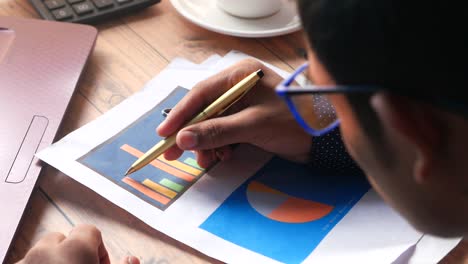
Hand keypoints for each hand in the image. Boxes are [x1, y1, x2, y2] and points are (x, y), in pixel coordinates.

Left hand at [17, 225, 139, 263]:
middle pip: (62, 239)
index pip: (89, 231)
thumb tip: (133, 259)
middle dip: (72, 253)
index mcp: (74, 248)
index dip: (98, 248)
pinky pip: (27, 263)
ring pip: (41, 253)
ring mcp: (26, 262)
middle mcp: (46, 251)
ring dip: (53, 261)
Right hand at [157, 59, 310, 167]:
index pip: (201, 94)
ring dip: (207, 144)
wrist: (325, 137)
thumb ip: (216, 131)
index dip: (180, 115)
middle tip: (172, 154)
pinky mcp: (249, 120)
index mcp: (239, 76)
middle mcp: (238, 87)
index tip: (164, 134)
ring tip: (208, 161)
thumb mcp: (253, 125)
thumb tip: (182, 139)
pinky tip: (223, 156)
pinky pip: (225, 132)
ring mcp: (244, 104)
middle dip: (191, 134)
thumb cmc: (293, 121)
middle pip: (204, 110)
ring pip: (213, 124)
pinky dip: (221, 146)